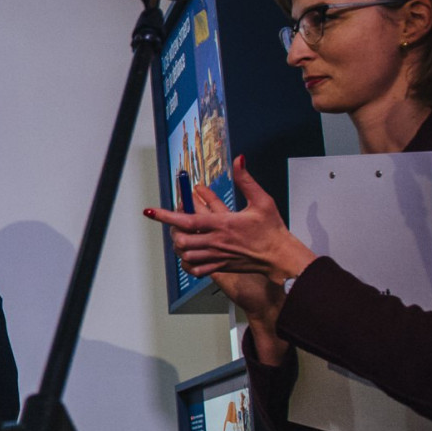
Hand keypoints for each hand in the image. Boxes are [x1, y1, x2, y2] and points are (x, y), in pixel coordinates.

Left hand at [143, 155, 315, 283]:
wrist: (280, 256)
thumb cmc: (272, 230)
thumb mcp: (262, 200)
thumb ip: (246, 180)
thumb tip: (239, 160)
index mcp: (223, 224)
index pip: (187, 220)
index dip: (165, 215)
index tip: (151, 211)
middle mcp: (216, 242)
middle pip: (181, 240)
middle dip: (173, 230)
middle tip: (175, 222)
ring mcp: (217, 256)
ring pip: (185, 255)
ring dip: (179, 245)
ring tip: (182, 235)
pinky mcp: (220, 267)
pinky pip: (196, 269)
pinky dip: (187, 263)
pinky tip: (190, 254)